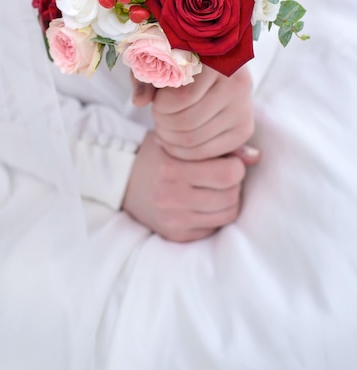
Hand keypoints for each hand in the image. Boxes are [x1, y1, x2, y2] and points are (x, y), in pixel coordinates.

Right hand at [121, 131, 259, 242]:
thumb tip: (256, 156)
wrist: (121, 180)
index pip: (228, 174)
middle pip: (231, 196)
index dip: (235, 165)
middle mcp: (172, 198)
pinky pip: (213, 228)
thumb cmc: (155, 153)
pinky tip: (203, 201)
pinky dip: (214, 215)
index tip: (226, 160)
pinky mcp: (175, 235)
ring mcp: (174, 220)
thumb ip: (218, 147)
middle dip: (234, 183)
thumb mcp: (180, 141)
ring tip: (214, 188)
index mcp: (173, 170)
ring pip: (227, 214)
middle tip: (222, 174)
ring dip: (228, 200)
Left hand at [151, 65, 254, 160]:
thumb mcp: (157, 61)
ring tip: (164, 126)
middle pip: (188, 121)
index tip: (156, 101)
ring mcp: (244, 108)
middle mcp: (238, 83)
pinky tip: (174, 139)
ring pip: (195, 139)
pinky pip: (207, 152)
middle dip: (163, 124)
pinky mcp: (244, 128)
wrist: (212, 63)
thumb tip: (139, 101)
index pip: (182, 98)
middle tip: (157, 116)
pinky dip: (183, 151)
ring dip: (170, 138)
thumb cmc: (179, 59)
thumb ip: (145, 78)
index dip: (161, 106)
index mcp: (217, 60)